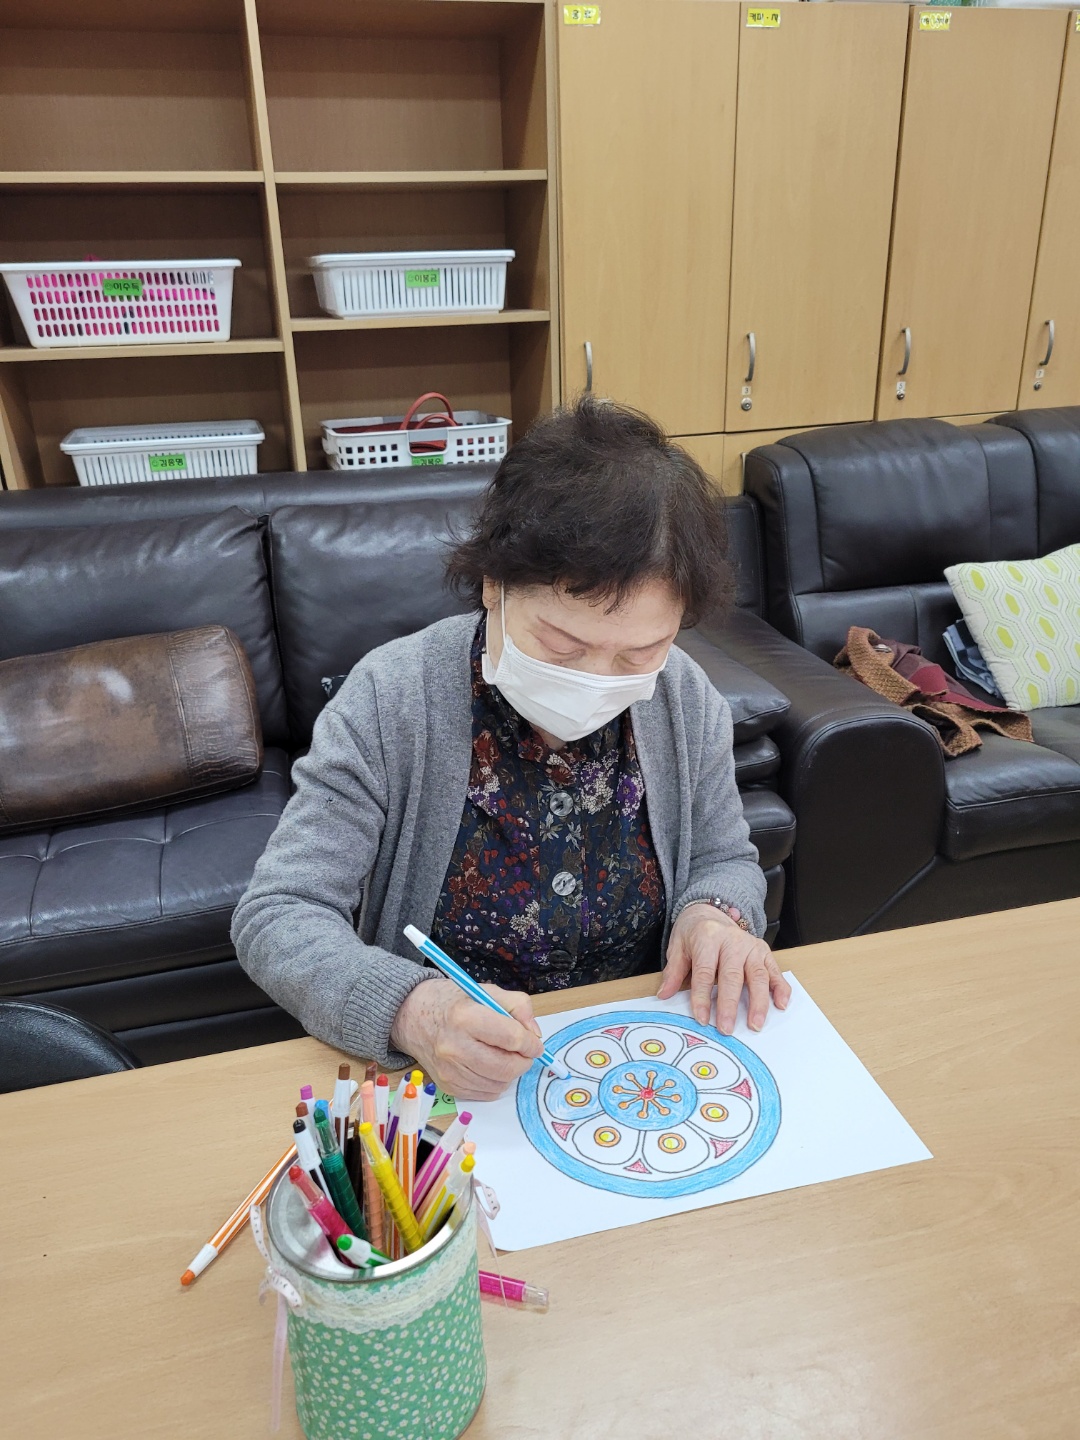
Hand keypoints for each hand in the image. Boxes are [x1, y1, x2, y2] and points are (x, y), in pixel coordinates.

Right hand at [390, 977, 543, 1100]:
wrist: (411, 1017)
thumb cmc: (450, 1001)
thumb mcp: (485, 990)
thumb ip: (517, 1006)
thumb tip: (534, 1034)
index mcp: (465, 1017)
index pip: (511, 1038)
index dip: (531, 1043)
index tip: (534, 1043)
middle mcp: (454, 1047)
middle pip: (506, 1067)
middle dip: (524, 1061)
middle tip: (525, 1052)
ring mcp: (449, 1070)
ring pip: (499, 1083)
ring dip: (511, 1073)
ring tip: (504, 1055)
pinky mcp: (448, 1086)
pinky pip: (486, 1093)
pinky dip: (496, 1082)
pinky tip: (490, 1066)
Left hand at [658, 904, 790, 1033]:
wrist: (711, 912)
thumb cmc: (694, 934)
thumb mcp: (678, 947)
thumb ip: (673, 971)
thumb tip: (664, 994)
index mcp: (708, 937)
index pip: (705, 972)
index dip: (703, 997)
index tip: (702, 1019)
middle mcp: (732, 940)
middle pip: (732, 976)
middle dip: (730, 1005)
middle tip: (727, 1028)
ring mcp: (751, 946)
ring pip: (758, 975)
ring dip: (758, 1002)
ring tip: (755, 1024)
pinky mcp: (764, 951)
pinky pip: (774, 971)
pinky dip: (780, 988)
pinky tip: (780, 1004)